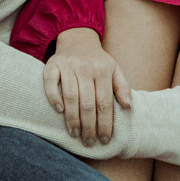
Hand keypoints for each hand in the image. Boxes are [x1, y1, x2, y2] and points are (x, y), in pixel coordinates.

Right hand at [43, 27, 131, 146]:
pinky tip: (58, 111)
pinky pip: (51, 83)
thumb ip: (122, 87)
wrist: (77, 38)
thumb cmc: (97, 61)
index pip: (104, 103)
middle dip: (89, 126)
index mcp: (103, 71)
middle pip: (88, 103)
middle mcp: (86, 68)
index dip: (105, 123)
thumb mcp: (114, 69)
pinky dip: (54, 97)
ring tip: (74, 134)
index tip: (104, 140)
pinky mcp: (52, 65)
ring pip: (71, 96)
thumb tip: (128, 106)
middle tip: (88, 142)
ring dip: (72, 118)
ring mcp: (68, 66)